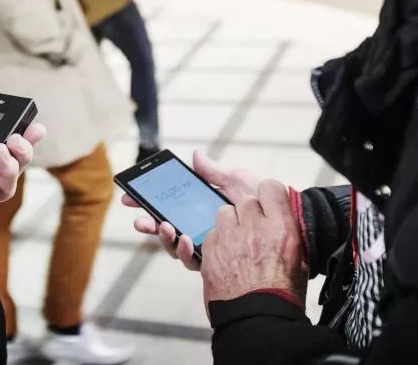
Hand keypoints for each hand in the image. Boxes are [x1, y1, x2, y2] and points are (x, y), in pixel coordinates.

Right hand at [122, 151, 262, 270]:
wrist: (287, 221)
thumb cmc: (263, 200)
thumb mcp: (237, 180)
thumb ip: (213, 172)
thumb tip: (195, 156)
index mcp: (201, 208)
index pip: (168, 206)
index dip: (147, 203)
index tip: (130, 197)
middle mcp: (200, 227)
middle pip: (166, 227)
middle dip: (148, 223)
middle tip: (139, 219)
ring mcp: (206, 245)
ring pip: (174, 245)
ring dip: (163, 237)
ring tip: (165, 226)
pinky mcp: (215, 262)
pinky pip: (191, 260)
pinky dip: (183, 250)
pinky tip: (184, 239)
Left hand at [201, 180, 306, 315]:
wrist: (257, 322)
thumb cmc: (282, 296)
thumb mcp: (298, 262)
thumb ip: (287, 235)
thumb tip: (281, 224)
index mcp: (281, 228)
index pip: (271, 187)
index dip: (268, 195)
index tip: (268, 203)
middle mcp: (254, 227)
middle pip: (246, 201)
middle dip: (248, 213)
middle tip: (252, 231)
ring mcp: (229, 237)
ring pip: (224, 213)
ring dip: (229, 224)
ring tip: (236, 243)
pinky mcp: (210, 249)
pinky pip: (211, 232)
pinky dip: (216, 241)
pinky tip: (224, 256)